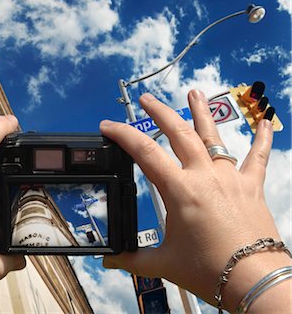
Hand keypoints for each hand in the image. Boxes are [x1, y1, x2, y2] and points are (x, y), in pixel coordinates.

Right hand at [100, 90, 289, 311]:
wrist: (253, 281)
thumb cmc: (211, 271)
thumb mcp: (164, 263)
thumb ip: (133, 259)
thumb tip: (110, 260)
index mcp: (180, 191)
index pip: (144, 153)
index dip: (123, 135)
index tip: (109, 126)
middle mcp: (204, 176)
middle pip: (179, 133)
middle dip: (159, 112)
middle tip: (146, 99)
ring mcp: (230, 178)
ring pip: (214, 136)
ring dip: (201, 112)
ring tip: (194, 93)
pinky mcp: (251, 187)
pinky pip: (258, 157)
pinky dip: (262, 139)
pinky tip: (266, 121)